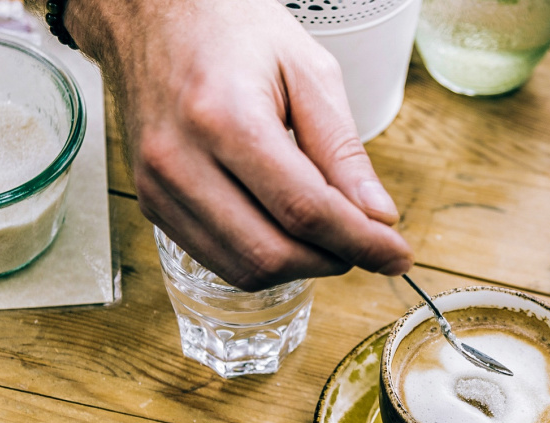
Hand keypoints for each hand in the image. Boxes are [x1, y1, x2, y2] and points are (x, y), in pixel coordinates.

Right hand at [64, 0, 413, 289]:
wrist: (151, 15)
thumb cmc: (230, 29)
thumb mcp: (307, 71)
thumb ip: (342, 149)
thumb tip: (377, 217)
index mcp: (225, 117)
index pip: (305, 210)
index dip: (360, 242)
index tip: (398, 255)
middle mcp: (181, 160)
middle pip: (273, 253)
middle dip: (333, 260)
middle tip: (366, 244)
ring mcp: (158, 187)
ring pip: (245, 270)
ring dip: (301, 266)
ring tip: (330, 234)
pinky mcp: (151, 203)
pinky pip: (219, 259)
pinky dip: (265, 258)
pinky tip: (289, 230)